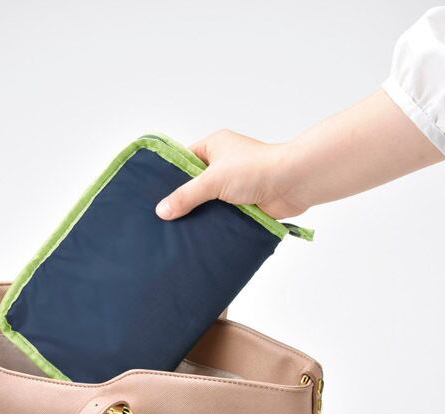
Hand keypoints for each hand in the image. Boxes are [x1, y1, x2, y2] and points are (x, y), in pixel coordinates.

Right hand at [155, 130, 305, 219]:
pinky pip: (222, 214)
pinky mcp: (243, 204)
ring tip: (175, 230)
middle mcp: (223, 164)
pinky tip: (197, 235)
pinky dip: (213, 223)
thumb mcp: (213, 179)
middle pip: (194, 183)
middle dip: (183, 199)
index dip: (169, 176)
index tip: (152, 194)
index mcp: (214, 147)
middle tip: (161, 216)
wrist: (293, 183)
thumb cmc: (256, 169)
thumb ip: (186, 195)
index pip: (183, 159)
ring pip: (208, 201)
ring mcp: (234, 185)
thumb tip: (162, 210)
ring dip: (199, 213)